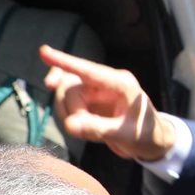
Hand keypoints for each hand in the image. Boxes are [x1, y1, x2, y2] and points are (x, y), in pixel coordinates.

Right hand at [40, 46, 175, 162]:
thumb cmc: (145, 135)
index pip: (88, 70)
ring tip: (88, 132)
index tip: (43, 52)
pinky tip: (78, 127)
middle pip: (71, 87)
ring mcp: (95, 91)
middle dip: (71, 109)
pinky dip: (68, 115)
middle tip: (82, 130)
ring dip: (68, 114)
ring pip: (66, 94)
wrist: (151, 143)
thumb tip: (69, 125)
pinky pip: (68, 104)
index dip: (65, 62)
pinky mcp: (89, 102)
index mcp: (120, 83)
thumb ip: (97, 129)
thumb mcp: (125, 135)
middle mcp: (105, 83)